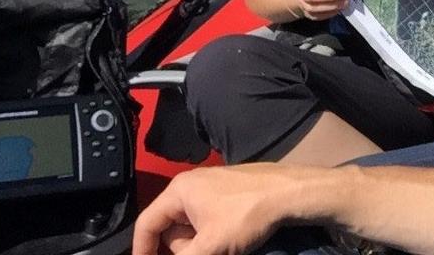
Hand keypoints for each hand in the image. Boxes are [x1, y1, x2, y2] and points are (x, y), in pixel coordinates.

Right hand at [132, 164, 299, 254]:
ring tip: (222, 246)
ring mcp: (210, 187)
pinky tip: (231, 240)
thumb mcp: (210, 246)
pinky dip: (213, 235)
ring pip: (191, 226)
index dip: (142, 251)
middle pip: (170, 227)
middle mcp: (190, 185)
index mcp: (179, 191)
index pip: (147, 223)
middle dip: (183, 248)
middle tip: (208, 251)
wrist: (290, 193)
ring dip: (200, 243)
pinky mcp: (227, 193)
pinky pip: (208, 220)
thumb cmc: (246, 215)